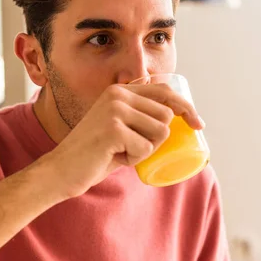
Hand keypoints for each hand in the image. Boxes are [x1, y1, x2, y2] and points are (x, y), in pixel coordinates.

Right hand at [43, 83, 203, 198]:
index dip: (186, 107)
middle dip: (156, 140)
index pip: (164, 91)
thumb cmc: (94, 154)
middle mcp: (117, 95)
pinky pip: (145, 149)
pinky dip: (134, 161)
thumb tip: (175, 115)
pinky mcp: (114, 129)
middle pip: (166, 116)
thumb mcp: (117, 127)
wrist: (62, 170)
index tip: (198, 124)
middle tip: (129, 149)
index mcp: (120, 90)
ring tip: (120, 152)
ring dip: (145, 151)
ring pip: (159, 133)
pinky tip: (113, 158)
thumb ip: (136, 115)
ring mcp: (115, 110)